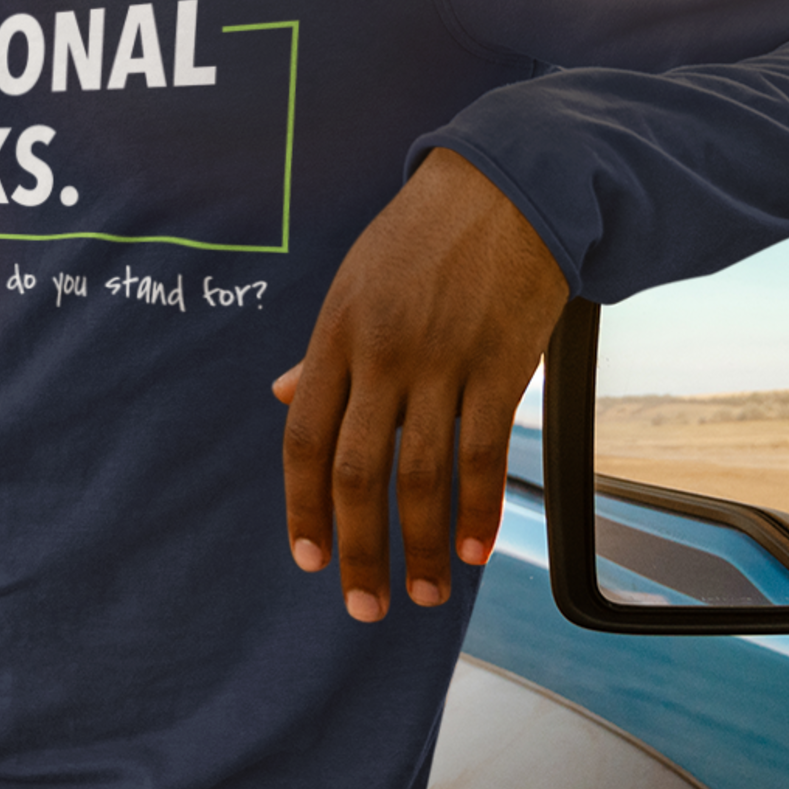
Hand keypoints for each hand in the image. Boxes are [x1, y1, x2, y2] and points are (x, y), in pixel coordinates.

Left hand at [275, 148, 568, 620]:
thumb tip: (281, 394)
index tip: (308, 559)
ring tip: (424, 591)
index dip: (302, 508)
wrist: (507, 183)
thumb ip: (323, 349)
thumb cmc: (425, 234)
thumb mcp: (354, 281)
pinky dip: (478, 508)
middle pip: (354, 471)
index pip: (303, 439)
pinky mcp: (499, 363)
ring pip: (418, 475)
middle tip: (364, 606)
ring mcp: (440, 359)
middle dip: (357, 550)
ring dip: (418, 546)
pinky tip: (473, 546)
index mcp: (336, 332)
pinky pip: (483, 453)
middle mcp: (380, 352)